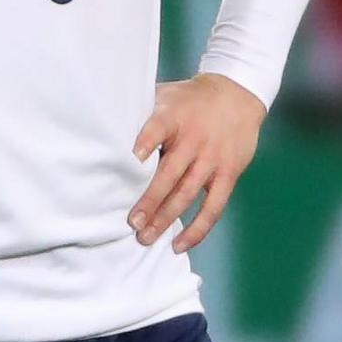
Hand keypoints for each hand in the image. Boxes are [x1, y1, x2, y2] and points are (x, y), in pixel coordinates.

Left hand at [132, 74, 264, 249]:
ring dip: (166, 218)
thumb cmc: (190, 101)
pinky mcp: (228, 175)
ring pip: (188, 194)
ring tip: (145, 237)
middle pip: (171, 172)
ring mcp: (212, 159)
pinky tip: (179, 245)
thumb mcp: (166, 96)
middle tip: (132, 222)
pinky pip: (213, 207)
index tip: (134, 158)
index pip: (159, 127)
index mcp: (175, 117)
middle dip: (150, 200)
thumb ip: (142, 114)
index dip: (147, 141)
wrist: (236, 96)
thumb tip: (104, 131)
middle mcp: (194, 140)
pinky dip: (198, 229)